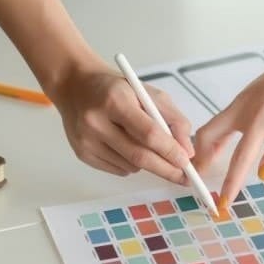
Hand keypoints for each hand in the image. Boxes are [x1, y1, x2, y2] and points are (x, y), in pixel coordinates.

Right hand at [50, 61, 195, 183]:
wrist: (77, 86)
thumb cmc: (117, 89)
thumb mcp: (149, 93)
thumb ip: (173, 119)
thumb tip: (186, 150)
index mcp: (115, 101)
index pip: (148, 132)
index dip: (169, 150)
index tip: (185, 161)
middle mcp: (96, 122)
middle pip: (138, 155)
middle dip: (166, 169)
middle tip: (184, 177)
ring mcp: (86, 140)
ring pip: (130, 165)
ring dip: (148, 163)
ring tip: (147, 145)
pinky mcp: (82, 154)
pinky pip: (118, 169)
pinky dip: (132, 164)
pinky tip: (127, 146)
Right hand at [191, 52, 263, 208]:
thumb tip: (263, 173)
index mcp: (258, 121)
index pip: (239, 159)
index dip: (230, 183)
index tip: (221, 202)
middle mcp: (243, 110)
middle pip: (208, 136)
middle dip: (200, 159)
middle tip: (200, 179)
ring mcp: (243, 101)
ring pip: (214, 126)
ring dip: (207, 147)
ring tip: (208, 166)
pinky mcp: (247, 96)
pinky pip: (224, 119)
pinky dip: (217, 135)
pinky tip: (225, 144)